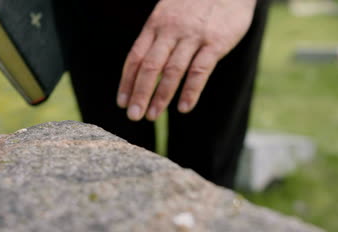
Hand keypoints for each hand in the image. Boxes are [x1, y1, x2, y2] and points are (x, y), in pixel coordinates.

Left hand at [117, 0, 256, 120]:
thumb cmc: (194, 5)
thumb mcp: (168, 13)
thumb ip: (156, 38)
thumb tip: (142, 69)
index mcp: (155, 25)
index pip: (135, 57)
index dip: (127, 82)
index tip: (122, 103)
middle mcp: (171, 31)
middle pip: (150, 67)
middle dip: (140, 93)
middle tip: (133, 116)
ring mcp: (193, 37)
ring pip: (172, 71)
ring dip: (161, 96)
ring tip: (152, 116)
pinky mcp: (215, 42)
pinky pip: (200, 70)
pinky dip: (191, 91)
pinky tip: (184, 108)